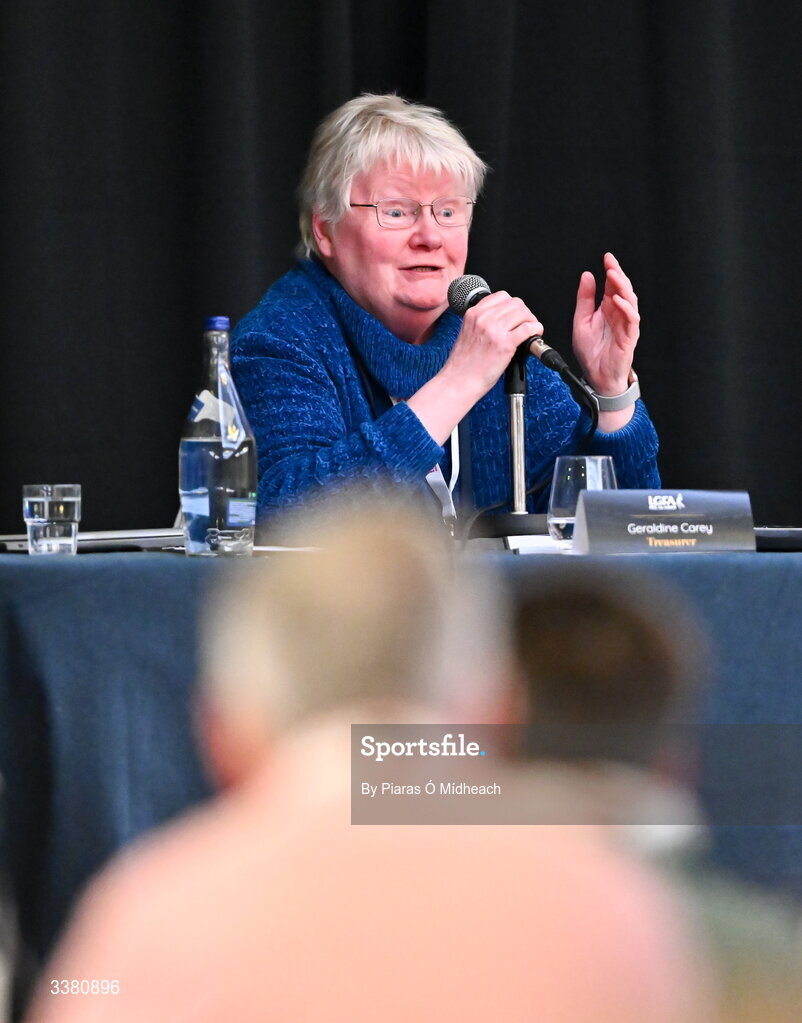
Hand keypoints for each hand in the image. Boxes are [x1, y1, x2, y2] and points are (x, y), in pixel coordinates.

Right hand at [406, 291, 543, 445]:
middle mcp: (484, 318)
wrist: (459, 381)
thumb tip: (502, 319)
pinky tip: (535, 335)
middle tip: (526, 324)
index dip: (513, 305)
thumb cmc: (463, 364)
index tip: (515, 315)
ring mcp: (494, 330)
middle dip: (524, 313)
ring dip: (531, 321)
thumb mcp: (467, 333)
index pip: (502, 296)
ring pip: (523, 313)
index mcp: (473, 314)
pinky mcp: (505, 344)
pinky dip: (536, 330)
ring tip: (530, 331)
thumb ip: (482, 322)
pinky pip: (528, 328)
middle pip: (515, 303)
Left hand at [571, 252, 639, 395]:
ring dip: (622, 287)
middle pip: (623, 289)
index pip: (613, 285)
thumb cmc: (591, 352)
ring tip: (614, 275)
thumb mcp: (581, 321)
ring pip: (630, 301)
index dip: (611, 270)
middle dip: (618, 274)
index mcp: (608, 309)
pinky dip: (626, 308)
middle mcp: (619, 314)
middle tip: (611, 262)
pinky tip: (618, 300)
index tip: (607, 257)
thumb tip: (587, 276)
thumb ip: (585, 299)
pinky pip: (632, 320)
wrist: (596, 376)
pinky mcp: (629, 337)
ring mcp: (626, 325)